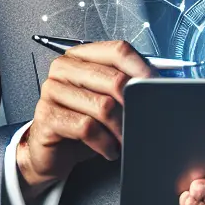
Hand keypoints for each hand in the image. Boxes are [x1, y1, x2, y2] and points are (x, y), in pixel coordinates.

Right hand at [17, 40, 152, 197]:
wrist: (53, 153)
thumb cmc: (84, 123)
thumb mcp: (108, 99)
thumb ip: (127, 85)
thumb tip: (158, 84)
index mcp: (81, 55)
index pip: (118, 51)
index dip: (143, 69)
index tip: (158, 88)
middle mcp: (64, 68)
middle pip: (114, 79)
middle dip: (133, 106)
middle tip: (141, 122)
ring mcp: (52, 90)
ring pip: (103, 106)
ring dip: (120, 129)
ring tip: (123, 139)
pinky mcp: (47, 116)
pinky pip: (87, 128)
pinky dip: (105, 143)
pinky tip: (108, 149)